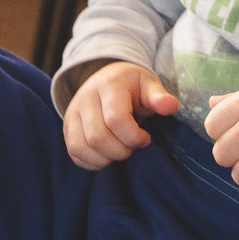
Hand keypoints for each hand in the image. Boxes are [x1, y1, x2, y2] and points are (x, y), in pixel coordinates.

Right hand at [63, 61, 179, 169]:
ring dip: (106, 157)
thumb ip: (159, 97)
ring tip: (120, 149)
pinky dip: (92, 161)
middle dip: (121, 150)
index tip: (145, 138)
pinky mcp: (67, 127)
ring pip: (82, 147)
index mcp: (108, 85)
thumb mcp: (149, 85)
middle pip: (98, 137)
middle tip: (132, 146)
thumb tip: (171, 106)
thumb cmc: (132, 86)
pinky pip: (74, 152)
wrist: (107, 78)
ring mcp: (73, 113)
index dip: (133, 136)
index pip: (115, 119)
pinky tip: (107, 155)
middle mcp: (85, 98)